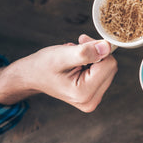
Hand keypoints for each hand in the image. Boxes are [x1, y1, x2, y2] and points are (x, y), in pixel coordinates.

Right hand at [0, 34, 117, 112]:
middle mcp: (91, 101)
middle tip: (77, 47)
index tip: (82, 41)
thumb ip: (85, 52)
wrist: (31, 77)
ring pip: (108, 69)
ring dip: (94, 58)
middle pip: (110, 67)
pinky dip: (93, 64)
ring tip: (74, 58)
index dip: (98, 48)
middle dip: (96, 53)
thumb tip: (107, 47)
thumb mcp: (62, 55)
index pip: (109, 64)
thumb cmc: (43, 66)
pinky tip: (78, 64)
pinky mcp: (93, 96)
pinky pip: (103, 73)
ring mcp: (92, 100)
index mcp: (84, 93)